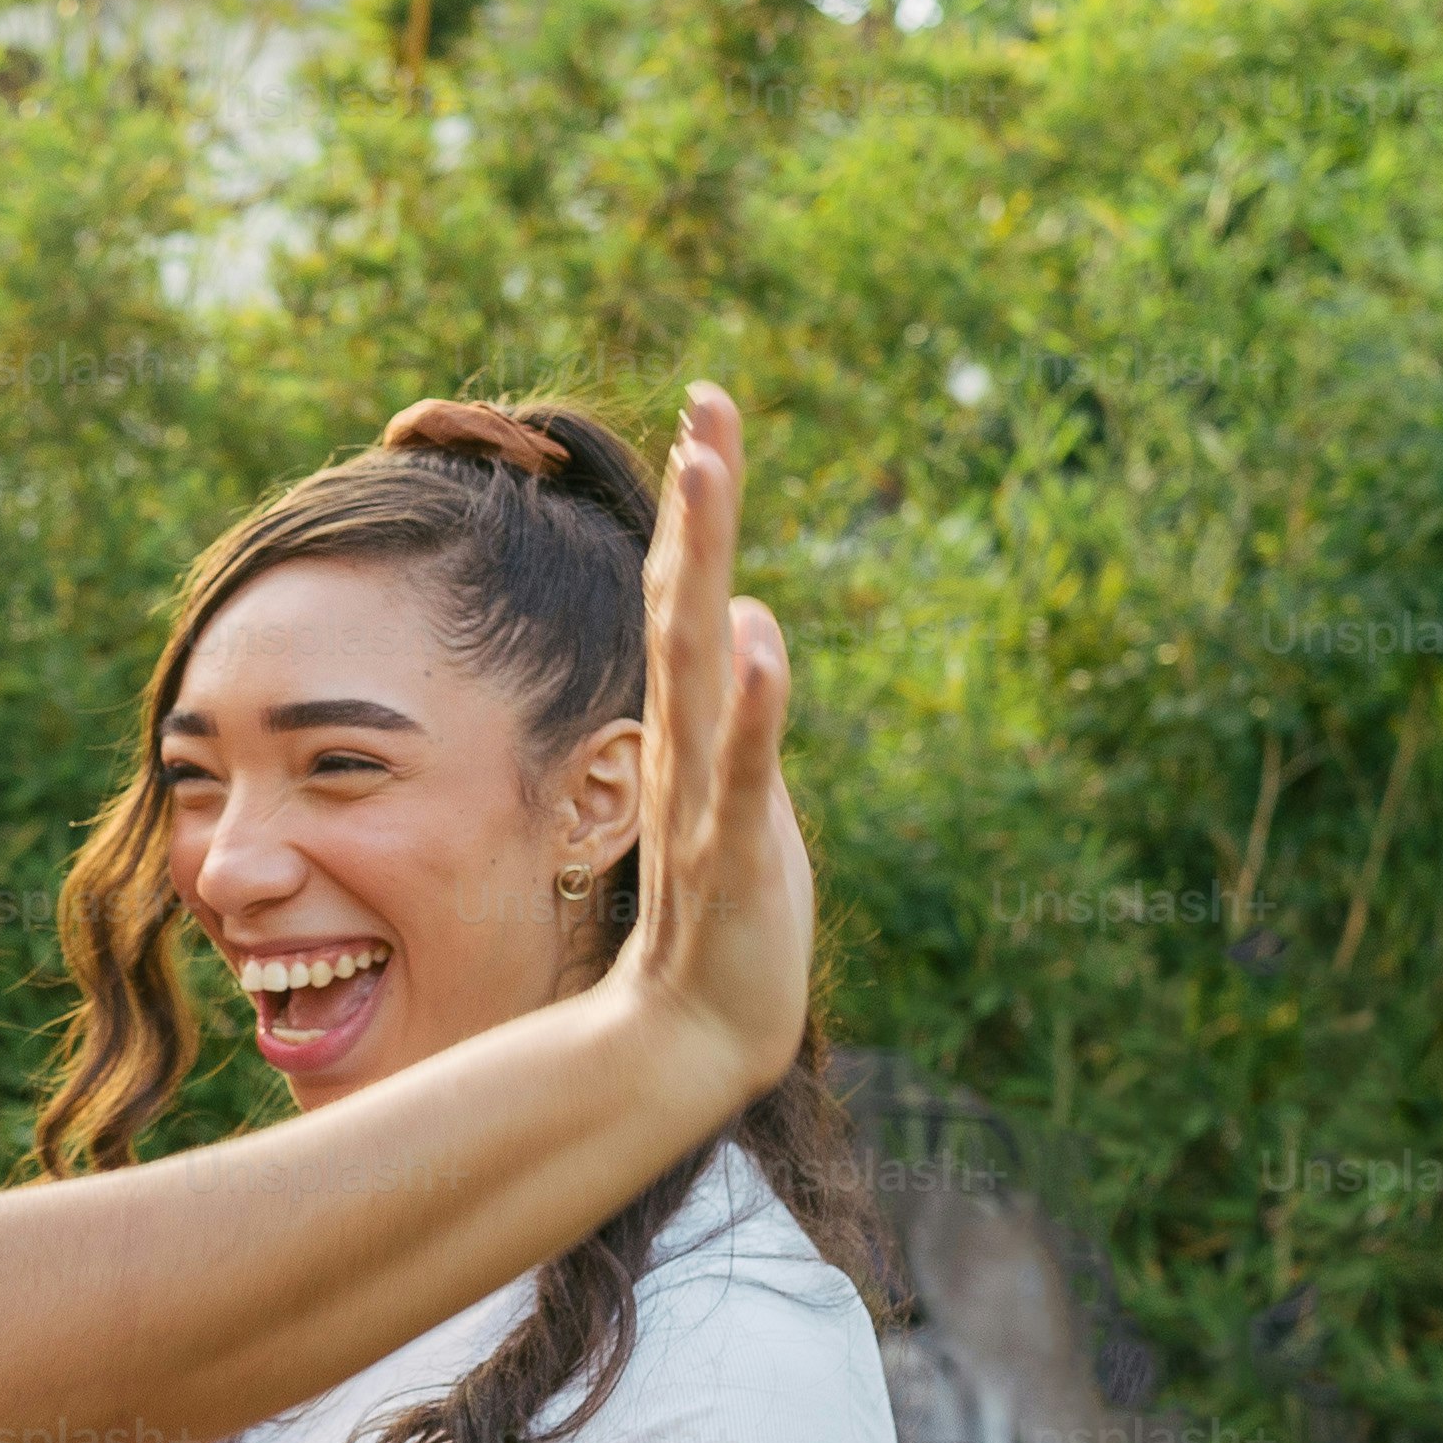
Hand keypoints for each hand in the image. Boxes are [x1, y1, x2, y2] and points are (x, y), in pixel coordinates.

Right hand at [604, 385, 810, 1100]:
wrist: (695, 1037)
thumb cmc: (727, 919)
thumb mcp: (746, 796)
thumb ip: (742, 713)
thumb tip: (751, 618)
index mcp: (693, 729)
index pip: (689, 596)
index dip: (701, 506)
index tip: (709, 407)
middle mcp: (685, 744)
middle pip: (683, 604)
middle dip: (700, 504)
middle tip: (707, 405)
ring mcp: (701, 795)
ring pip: (697, 662)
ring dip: (702, 565)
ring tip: (708, 473)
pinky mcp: (730, 851)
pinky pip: (739, 769)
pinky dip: (752, 705)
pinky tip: (760, 638)